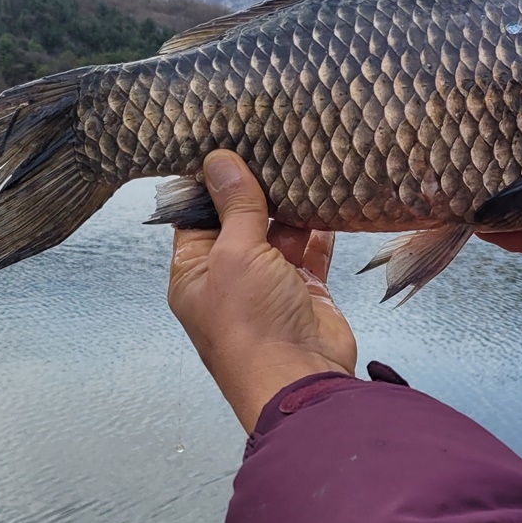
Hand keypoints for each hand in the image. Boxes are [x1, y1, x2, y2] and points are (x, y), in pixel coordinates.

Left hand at [168, 150, 356, 433]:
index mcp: (194, 271)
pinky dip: (318, 228)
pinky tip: (327, 197)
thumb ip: (235, 206)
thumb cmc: (250, 322)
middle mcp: (229, 276)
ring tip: (302, 162)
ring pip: (278, 233)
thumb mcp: (235, 254)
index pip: (195, 216)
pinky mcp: (306, 289)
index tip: (228, 143)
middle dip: (256, 189)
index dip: (211, 183)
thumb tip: (220, 161)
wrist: (300, 378)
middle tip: (272, 143)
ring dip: (290, 206)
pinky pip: (310, 250)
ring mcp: (269, 284)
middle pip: (239, 221)